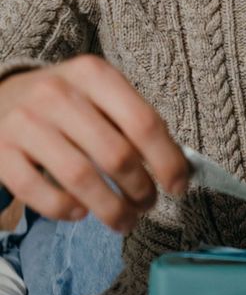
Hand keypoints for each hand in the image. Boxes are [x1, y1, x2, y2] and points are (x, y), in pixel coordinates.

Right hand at [0, 56, 189, 231]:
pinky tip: (79, 212)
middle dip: (141, 190)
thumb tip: (177, 167)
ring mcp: (25, 123)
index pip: (143, 122)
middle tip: (148, 204)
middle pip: (116, 155)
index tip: (179, 186)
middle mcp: (58, 94)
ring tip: (124, 220)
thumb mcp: (99, 93)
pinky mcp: (0, 151)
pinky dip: (64, 210)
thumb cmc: (64, 102)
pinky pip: (37, 191)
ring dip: (111, 209)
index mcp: (93, 74)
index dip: (168, 161)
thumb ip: (134, 122)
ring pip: (80, 178)